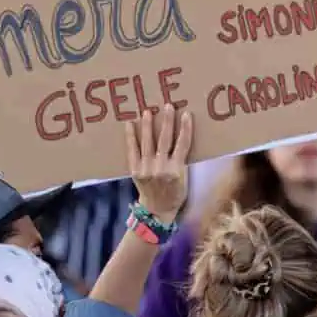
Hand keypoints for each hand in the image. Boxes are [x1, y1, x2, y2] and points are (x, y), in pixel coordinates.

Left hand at [125, 104, 192, 222]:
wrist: (157, 210)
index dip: (185, 128)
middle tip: (168, 106)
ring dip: (147, 125)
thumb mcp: (184, 178)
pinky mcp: (135, 171)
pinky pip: (132, 150)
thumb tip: (180, 136)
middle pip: (165, 140)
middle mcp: (161, 168)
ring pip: (147, 142)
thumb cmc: (175, 193)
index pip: (183, 144)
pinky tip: (129, 124)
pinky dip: (130, 137)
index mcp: (176, 170)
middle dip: (167, 121)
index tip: (186, 114)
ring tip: (147, 111)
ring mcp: (146, 169)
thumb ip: (181, 159)